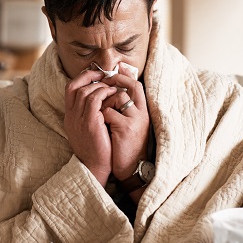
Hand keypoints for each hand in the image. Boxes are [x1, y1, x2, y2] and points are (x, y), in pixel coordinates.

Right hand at [64, 69, 118, 185]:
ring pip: (85, 91)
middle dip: (91, 77)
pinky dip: (104, 92)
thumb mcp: (88, 129)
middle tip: (105, 75)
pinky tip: (114, 93)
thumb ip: (90, 114)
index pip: (69, 89)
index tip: (95, 74)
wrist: (95, 168)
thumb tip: (100, 98)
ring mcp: (78, 119)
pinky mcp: (89, 122)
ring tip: (112, 85)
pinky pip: (95, 99)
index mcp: (69, 117)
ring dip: (100, 85)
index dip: (81, 78)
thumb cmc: (97, 149)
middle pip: (75, 86)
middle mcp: (70, 116)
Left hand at [100, 64, 149, 181]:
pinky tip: (100, 124)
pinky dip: (101, 116)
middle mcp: (142, 113)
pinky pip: (108, 112)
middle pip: (132, 86)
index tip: (111, 74)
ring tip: (100, 112)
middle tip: (101, 86)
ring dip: (105, 102)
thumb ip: (123, 108)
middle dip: (115, 83)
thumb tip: (112, 90)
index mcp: (143, 111)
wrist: (129, 168)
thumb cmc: (125, 145)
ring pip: (118, 96)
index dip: (124, 77)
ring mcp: (135, 119)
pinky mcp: (126, 128)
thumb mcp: (128, 124)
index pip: (137, 85)